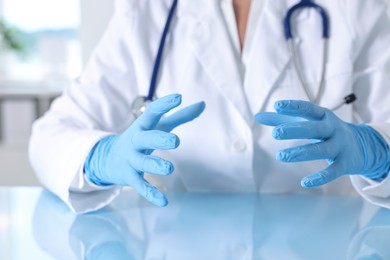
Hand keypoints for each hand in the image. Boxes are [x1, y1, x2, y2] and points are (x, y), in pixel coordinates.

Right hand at [84, 94, 204, 205]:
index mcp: (142, 126)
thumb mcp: (158, 126)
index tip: (178, 97)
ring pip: (142, 162)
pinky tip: (164, 201)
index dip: (164, 105)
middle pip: (146, 138)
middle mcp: (135, 141)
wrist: (108, 158)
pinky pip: (140, 186)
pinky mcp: (129, 177)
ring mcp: (131, 159)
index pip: (152, 112)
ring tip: (169, 168)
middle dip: (159, 139)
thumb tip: (203, 104)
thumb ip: (180, 116)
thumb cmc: (141, 138)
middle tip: (175, 141)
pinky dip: (151, 194)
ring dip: (154, 165)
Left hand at [255, 100, 389, 187]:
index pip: (307, 109)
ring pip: (321, 150)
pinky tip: (304, 183)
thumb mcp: (307, 121)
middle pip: (314, 129)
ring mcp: (339, 146)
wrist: (362, 145)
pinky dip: (320, 178)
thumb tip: (256, 116)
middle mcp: (332, 129)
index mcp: (323, 116)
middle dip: (295, 130)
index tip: (277, 105)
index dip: (293, 107)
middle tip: (275, 133)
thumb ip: (282, 119)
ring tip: (280, 156)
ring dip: (301, 153)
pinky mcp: (344, 164)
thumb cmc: (325, 130)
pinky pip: (332, 172)